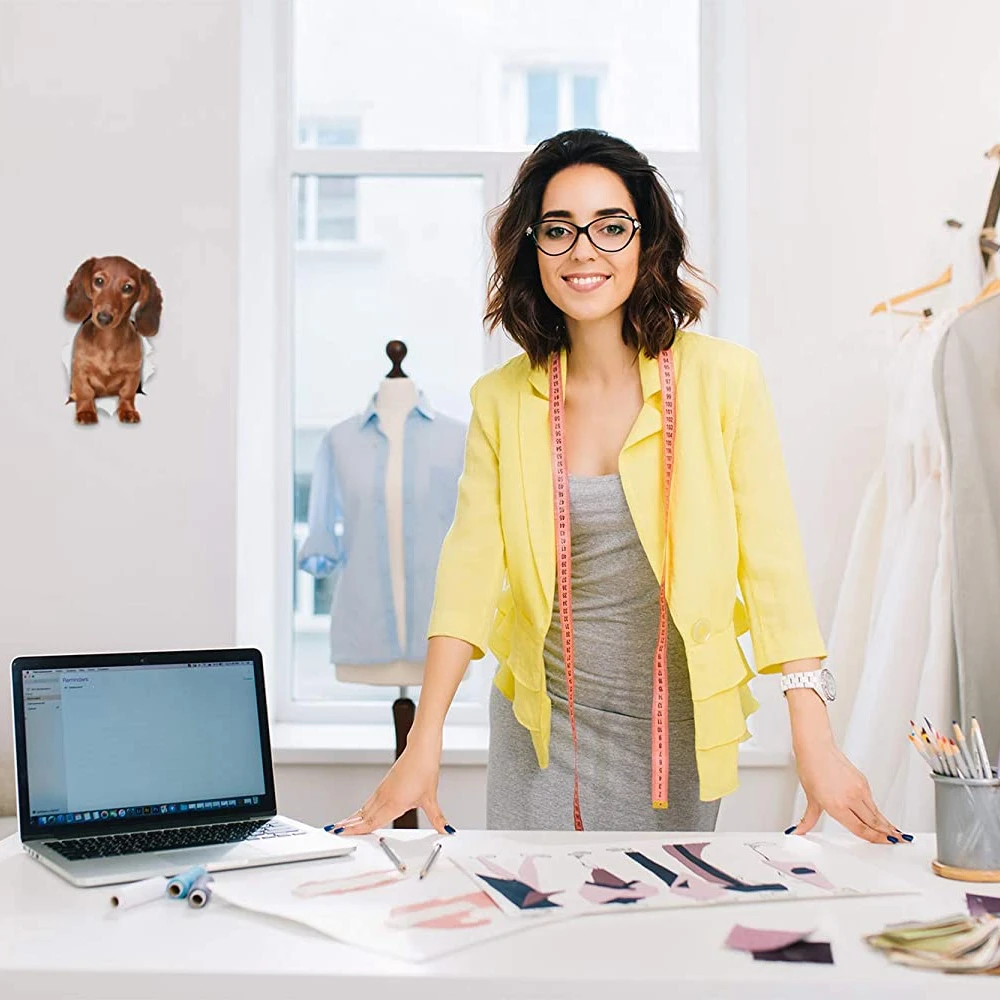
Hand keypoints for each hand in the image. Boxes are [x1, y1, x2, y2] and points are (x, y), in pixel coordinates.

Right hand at [332, 730, 451, 835]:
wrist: (422, 747)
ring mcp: (383, 789)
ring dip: (352, 817)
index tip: (341, 833)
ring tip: (340, 825)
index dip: (356, 829)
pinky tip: (361, 811)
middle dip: (347, 824)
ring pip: (364, 807)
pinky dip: (361, 808)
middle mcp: (385, 796)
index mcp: (393, 802)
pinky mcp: (385, 784)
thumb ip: (437, 817)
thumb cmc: (425, 767)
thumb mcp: (431, 797)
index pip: (371, 821)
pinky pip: (369, 800)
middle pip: (363, 815)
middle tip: (333, 832)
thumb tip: (445, 829)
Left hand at [791, 736, 907, 843]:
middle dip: (887, 833)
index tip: (886, 843)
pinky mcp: (863, 781)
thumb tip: (799, 830)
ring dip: (886, 823)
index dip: (875, 838)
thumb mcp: (810, 798)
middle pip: (873, 822)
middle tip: (898, 841)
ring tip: (896, 833)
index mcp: (837, 806)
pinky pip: (872, 801)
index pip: (860, 829)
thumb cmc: (811, 769)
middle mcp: (850, 798)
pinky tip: (881, 816)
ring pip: (875, 812)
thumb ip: (809, 819)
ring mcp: (859, 789)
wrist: (815, 748)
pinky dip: (878, 811)